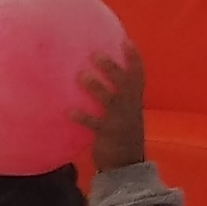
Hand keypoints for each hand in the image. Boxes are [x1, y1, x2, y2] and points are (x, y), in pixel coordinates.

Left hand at [78, 44, 146, 170]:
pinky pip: (94, 124)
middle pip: (124, 82)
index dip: (134, 59)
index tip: (125, 41)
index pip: (138, 75)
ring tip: (81, 76)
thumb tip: (95, 74)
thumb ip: (116, 94)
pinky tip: (68, 111)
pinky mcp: (107, 135)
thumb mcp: (125, 112)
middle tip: (95, 54)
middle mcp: (129, 107)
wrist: (126, 164)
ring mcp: (119, 120)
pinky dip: (82, 117)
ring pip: (110, 100)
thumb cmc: (121, 132)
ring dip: (96, 87)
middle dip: (111, 67)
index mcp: (134, 100)